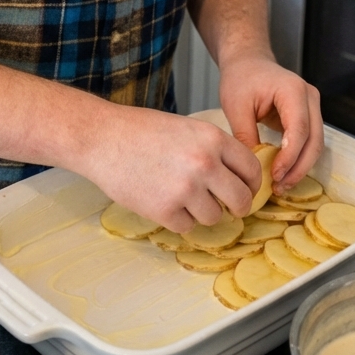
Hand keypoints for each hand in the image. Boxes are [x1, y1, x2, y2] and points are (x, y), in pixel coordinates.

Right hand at [79, 103, 260, 233]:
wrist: (103, 138)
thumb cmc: (141, 130)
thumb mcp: (187, 128)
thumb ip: (213, 150)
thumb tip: (237, 177)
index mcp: (213, 139)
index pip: (251, 170)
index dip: (251, 183)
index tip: (245, 189)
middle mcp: (205, 164)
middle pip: (241, 200)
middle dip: (236, 207)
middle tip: (228, 207)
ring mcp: (185, 189)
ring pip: (214, 217)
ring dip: (202, 212)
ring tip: (180, 195)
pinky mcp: (165, 211)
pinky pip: (186, 226)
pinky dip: (177, 218)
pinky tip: (161, 199)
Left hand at [219, 52, 323, 189]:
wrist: (248, 63)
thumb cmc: (241, 79)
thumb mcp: (236, 106)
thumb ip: (245, 135)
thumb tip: (254, 168)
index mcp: (293, 90)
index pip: (300, 129)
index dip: (290, 157)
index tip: (275, 176)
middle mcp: (310, 97)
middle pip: (314, 140)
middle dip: (299, 167)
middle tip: (279, 187)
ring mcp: (312, 106)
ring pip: (316, 144)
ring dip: (301, 167)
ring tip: (280, 185)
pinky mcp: (308, 116)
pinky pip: (309, 142)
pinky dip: (299, 159)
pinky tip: (283, 174)